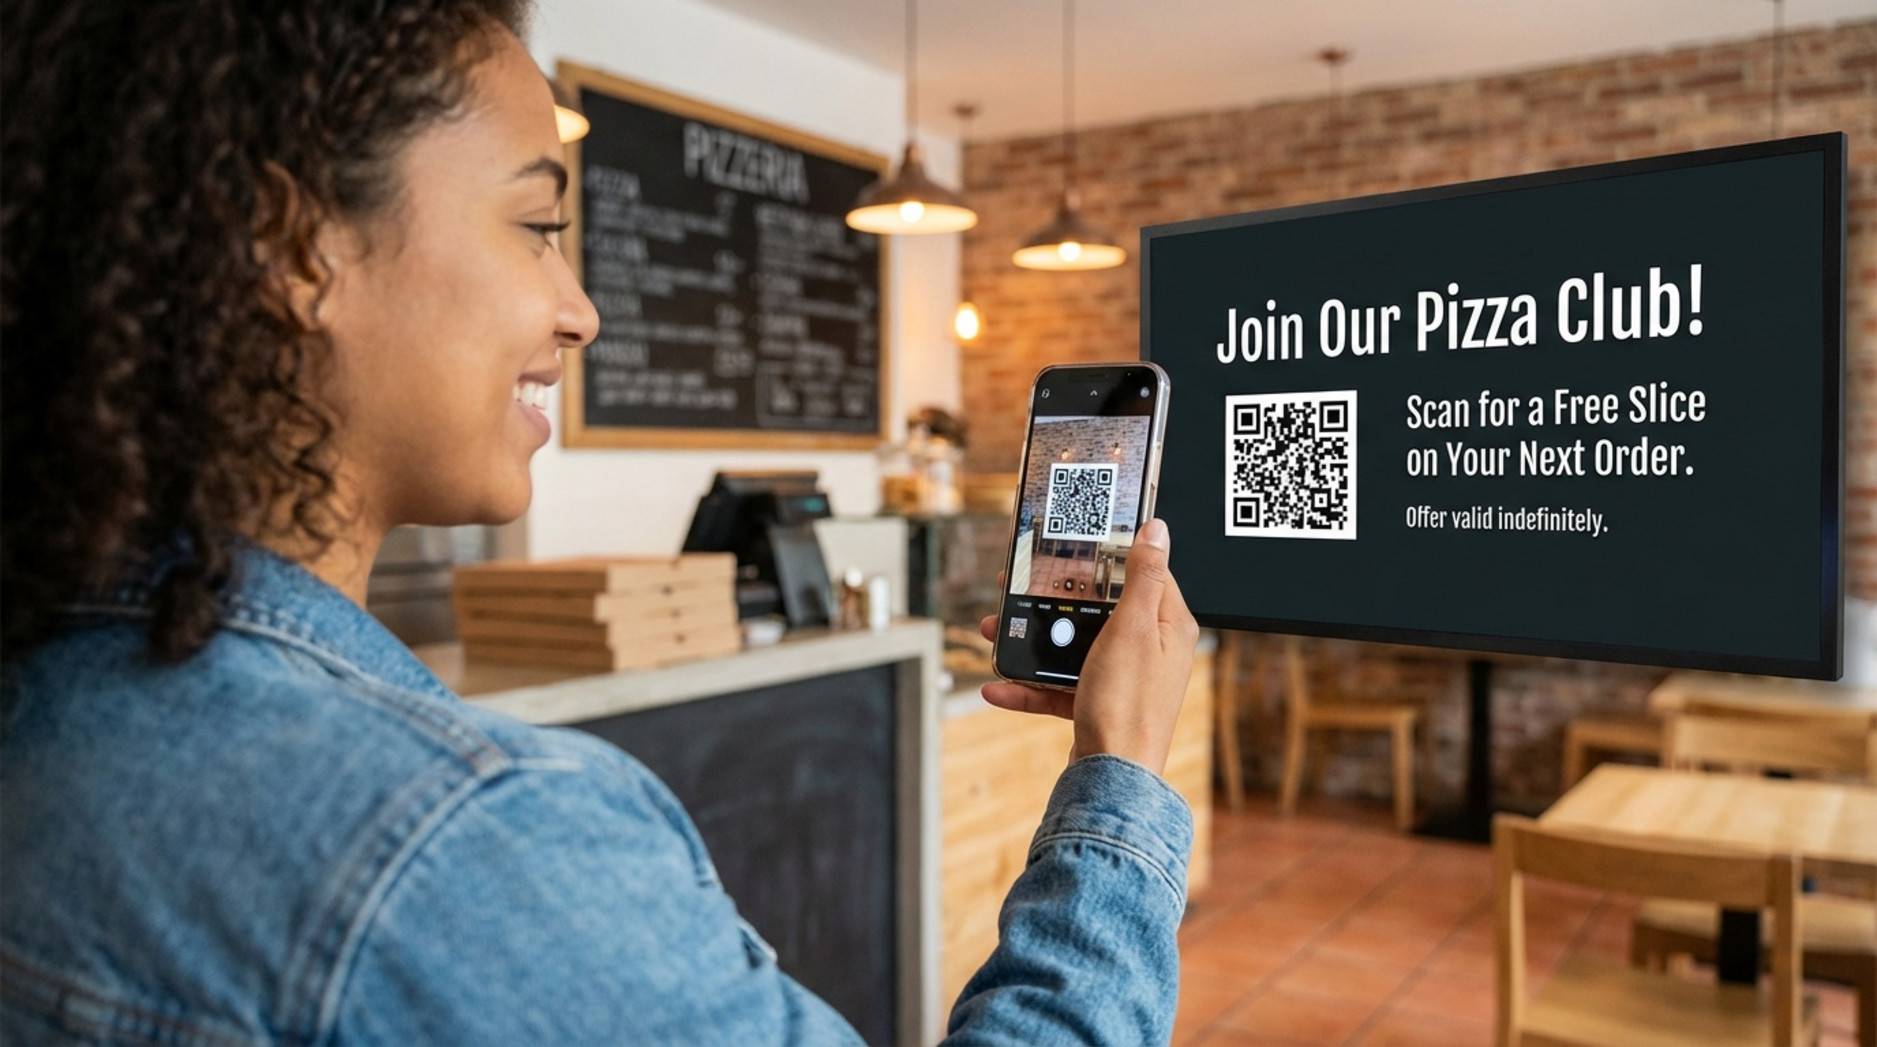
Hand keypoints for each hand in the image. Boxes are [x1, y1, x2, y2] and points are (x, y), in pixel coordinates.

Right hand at [977, 518, 1199, 774]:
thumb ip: (1143, 577)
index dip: (1106, 557)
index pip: (1142, 574)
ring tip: (996, 631)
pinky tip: (997, 686)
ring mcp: (1122, 678)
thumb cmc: (1130, 706)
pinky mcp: (1097, 704)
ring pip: (1071, 647)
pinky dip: (1028, 685)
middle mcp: (1149, 650)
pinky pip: (1058, 686)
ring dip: (1032, 640)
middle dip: (1052, 600)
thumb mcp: (1134, 628)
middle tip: (1018, 585)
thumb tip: (1158, 531)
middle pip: (1096, 609)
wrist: (1111, 778)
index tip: (1074, 544)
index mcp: (1168, 625)